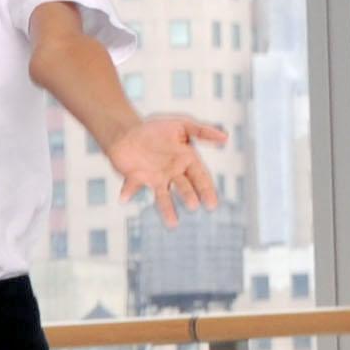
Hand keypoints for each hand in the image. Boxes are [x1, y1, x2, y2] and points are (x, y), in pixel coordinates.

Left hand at [105, 113, 227, 226]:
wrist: (128, 132)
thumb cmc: (156, 130)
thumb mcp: (182, 125)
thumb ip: (202, 131)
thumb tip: (225, 137)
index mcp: (186, 160)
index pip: (200, 177)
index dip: (206, 190)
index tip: (212, 203)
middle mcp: (172, 173)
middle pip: (184, 187)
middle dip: (188, 196)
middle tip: (192, 206)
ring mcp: (154, 177)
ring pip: (163, 195)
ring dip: (167, 208)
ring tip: (172, 224)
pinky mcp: (135, 178)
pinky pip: (132, 187)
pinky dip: (129, 192)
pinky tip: (124, 199)